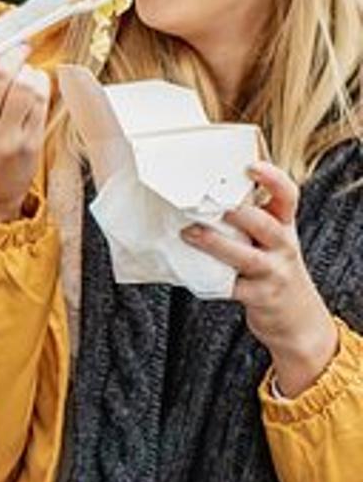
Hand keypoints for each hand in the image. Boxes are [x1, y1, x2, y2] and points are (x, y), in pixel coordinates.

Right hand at [0, 32, 49, 222]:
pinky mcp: (30, 145)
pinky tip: (34, 87)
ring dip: (29, 71)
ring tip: (25, 72)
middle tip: (19, 48)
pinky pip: (41, 103)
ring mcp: (6, 140)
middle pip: (0, 77)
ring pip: (26, 87)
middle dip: (13, 55)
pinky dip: (41, 86)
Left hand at [182, 162, 338, 395]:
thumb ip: (248, 217)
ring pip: (246, 256)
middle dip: (238, 212)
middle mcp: (283, 246)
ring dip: (216, 244)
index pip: (288, 196)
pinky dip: (208, 280)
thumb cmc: (272, 266)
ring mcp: (273, 272)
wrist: (295, 316)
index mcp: (284, 225)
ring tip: (190, 233)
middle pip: (265, 224)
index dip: (272, 179)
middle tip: (209, 203)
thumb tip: (201, 191)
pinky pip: (231, 287)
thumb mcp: (271, 239)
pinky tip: (187, 271)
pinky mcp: (260, 297)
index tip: (251, 165)